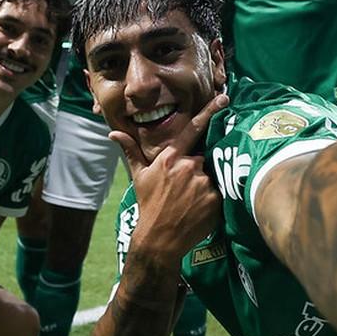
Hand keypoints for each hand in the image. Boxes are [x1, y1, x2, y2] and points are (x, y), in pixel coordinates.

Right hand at [109, 94, 228, 260]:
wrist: (160, 237)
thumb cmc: (149, 204)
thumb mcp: (139, 176)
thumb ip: (131, 151)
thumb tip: (112, 133)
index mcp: (171, 158)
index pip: (193, 129)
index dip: (209, 111)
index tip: (224, 98)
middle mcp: (189, 166)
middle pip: (202, 158)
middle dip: (196, 169)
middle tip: (185, 189)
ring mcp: (203, 182)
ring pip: (211, 175)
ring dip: (204, 184)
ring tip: (191, 201)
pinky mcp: (215, 198)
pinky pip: (220, 192)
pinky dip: (212, 198)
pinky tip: (199, 209)